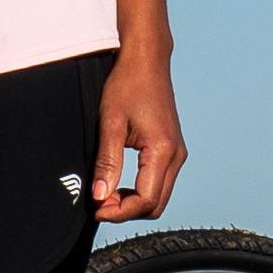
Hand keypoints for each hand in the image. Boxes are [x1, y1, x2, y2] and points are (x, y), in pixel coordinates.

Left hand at [93, 48, 187, 223]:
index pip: (145, 200)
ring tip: (105, 193)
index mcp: (163, 150)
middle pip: (155, 205)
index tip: (96, 208)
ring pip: (159, 197)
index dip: (119, 212)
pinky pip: (160, 183)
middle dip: (126, 211)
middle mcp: (177, 156)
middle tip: (98, 202)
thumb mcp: (110, 123)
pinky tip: (118, 183)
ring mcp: (177, 153)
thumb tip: (99, 195)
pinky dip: (140, 191)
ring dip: (133, 202)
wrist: (146, 61)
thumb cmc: (128, 85)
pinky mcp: (172, 150)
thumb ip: (107, 162)